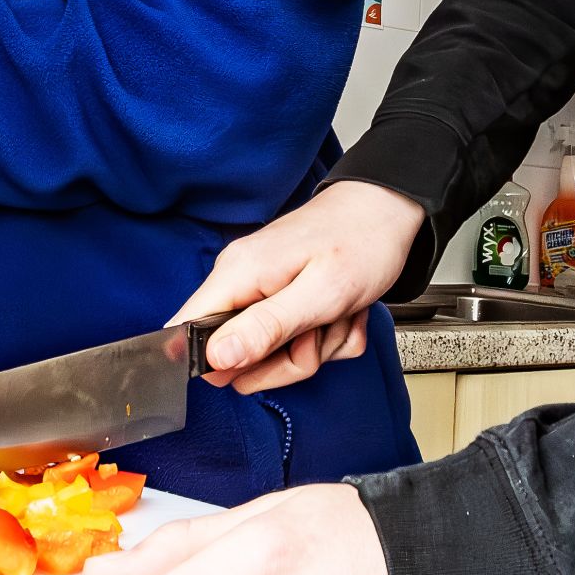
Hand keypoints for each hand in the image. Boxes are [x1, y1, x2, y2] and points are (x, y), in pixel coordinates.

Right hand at [173, 181, 426, 394]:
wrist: (390, 212)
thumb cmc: (362, 243)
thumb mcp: (320, 294)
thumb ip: (265, 327)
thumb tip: (215, 358)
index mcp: (238, 274)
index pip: (184, 330)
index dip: (211, 362)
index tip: (256, 362)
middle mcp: (243, 282)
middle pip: (236, 358)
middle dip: (285, 360)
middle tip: (317, 332)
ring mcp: (264, 293)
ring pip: (274, 357)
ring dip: (316, 348)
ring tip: (337, 312)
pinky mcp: (286, 302)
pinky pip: (301, 346)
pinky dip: (330, 337)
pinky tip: (344, 310)